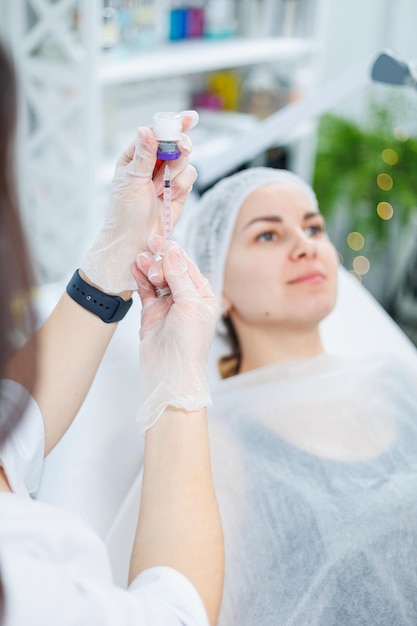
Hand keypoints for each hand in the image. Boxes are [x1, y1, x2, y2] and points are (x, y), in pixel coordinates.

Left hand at [80, 111, 198, 294]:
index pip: (156, 133)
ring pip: (185, 160)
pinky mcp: (180, 192)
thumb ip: (144, 155)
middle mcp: (152, 164)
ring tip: (158, 189)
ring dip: (175, 172)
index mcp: (135, 156)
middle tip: (180, 150)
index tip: (189, 118)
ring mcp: (167, 178)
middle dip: (179, 147)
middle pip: (175, 143)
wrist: (133, 243)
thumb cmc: (124, 213)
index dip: (173, 124)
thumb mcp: (131, 180)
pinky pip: (190, 178)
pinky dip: (182, 186)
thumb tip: (146, 129)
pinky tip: (169, 197)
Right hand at [132, 240, 218, 432]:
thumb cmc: (189, 343)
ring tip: (139, 259)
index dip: (174, 253)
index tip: (161, 241)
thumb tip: (173, 250)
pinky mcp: (151, 314)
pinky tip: (134, 269)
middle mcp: (186, 299)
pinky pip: (145, 291)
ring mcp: (168, 306)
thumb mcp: (190, 304)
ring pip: (156, 279)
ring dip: (148, 268)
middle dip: (160, 261)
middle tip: (150, 258)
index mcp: (203, 296)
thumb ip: (179, 276)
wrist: (170, 374)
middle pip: (171, 270)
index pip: (188, 267)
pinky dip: (139, 279)